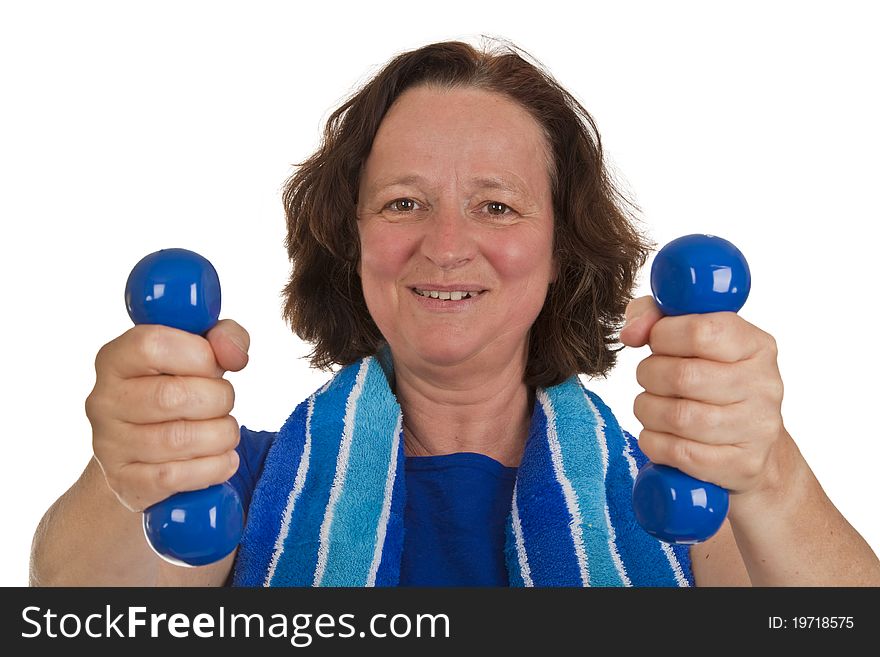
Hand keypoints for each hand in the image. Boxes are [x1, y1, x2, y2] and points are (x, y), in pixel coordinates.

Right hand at [85, 319, 249, 511]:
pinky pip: (176, 477)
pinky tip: (223, 459)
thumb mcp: (200, 355)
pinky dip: (214, 467)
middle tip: (224, 403)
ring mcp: (109, 445)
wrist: (146, 455)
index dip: (199, 354)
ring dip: (221, 435)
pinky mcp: (125, 482)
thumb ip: (223, 338)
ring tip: (225, 431)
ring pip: (180, 439)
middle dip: (218, 398)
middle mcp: (103, 400)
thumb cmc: (179, 391)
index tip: (215, 366)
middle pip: (172, 395)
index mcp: (115, 358)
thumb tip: (233, 354)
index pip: (153, 345)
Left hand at [619, 296, 786, 497]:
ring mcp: (756, 428)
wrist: (753, 447)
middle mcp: (764, 385)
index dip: (663, 335)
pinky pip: (679, 452)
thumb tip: (631, 332)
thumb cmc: (711, 381)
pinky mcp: (741, 464)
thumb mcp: (693, 338)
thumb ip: (655, 316)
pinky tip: (659, 434)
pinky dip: (655, 442)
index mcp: (756, 346)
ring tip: (652, 406)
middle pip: (682, 376)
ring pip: (677, 417)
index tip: (656, 343)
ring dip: (648, 410)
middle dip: (649, 375)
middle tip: (650, 379)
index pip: (701, 331)